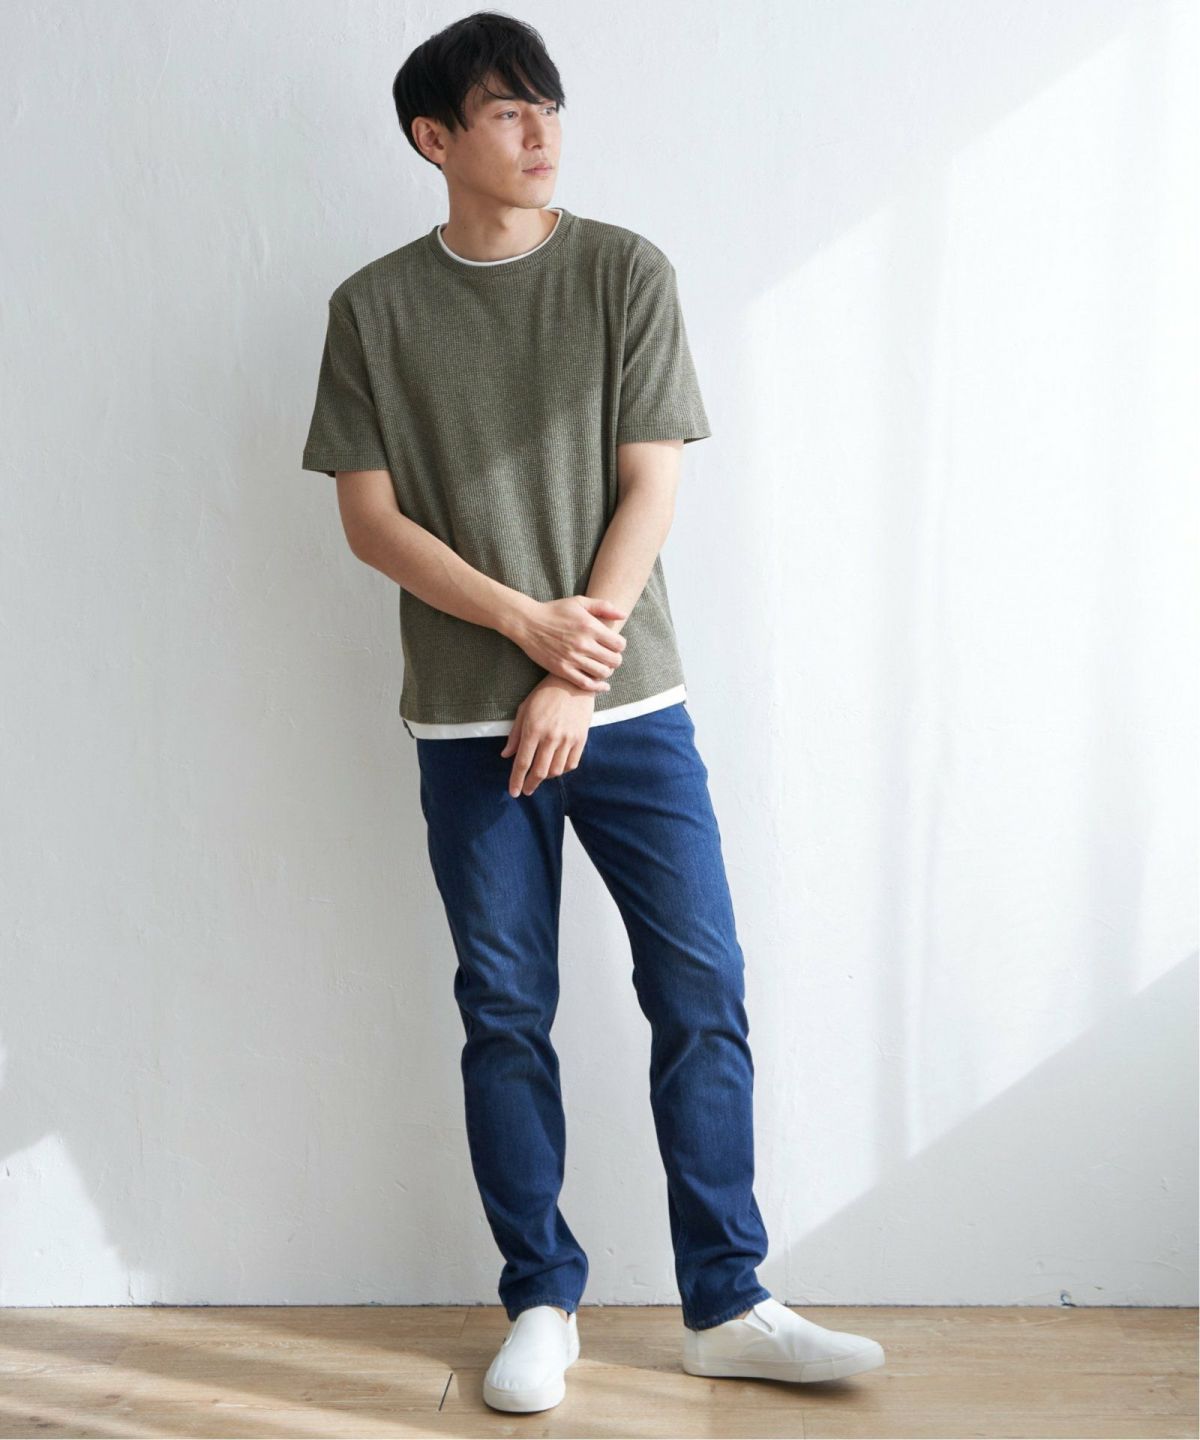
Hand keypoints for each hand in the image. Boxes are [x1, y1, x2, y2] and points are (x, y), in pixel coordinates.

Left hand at [500, 676, 596, 796]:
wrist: (574, 682)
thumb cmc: (545, 694)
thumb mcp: (524, 709)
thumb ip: (515, 735)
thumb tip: (506, 755)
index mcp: (533, 729)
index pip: (522, 763)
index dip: (516, 780)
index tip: (514, 792)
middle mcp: (551, 737)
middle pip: (539, 771)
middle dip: (531, 785)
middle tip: (527, 790)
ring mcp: (568, 739)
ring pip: (556, 770)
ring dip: (546, 777)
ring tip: (540, 775)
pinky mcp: (581, 739)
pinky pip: (572, 764)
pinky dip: (563, 769)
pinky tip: (556, 767)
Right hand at [507, 595, 627, 691]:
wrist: (528, 623)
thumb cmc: (555, 611)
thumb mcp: (579, 602)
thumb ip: (604, 607)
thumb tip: (623, 615)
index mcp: (590, 627)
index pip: (619, 644)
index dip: (620, 646)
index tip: (614, 645)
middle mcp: (583, 644)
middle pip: (614, 660)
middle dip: (615, 660)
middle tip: (610, 657)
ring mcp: (573, 658)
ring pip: (602, 673)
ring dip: (607, 672)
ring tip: (603, 667)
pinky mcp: (562, 670)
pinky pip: (586, 684)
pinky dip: (597, 687)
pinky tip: (601, 685)